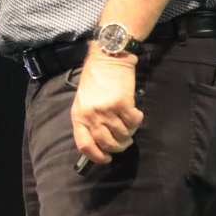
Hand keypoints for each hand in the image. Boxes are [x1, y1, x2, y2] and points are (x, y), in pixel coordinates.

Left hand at [71, 49, 142, 165]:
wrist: (106, 57)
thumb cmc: (95, 80)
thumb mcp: (83, 101)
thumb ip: (88, 121)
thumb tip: (101, 145)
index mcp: (78, 116)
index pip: (85, 146)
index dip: (97, 157)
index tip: (107, 158)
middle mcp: (91, 115)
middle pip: (108, 144)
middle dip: (119, 146)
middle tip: (125, 140)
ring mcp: (107, 110)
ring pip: (124, 135)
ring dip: (130, 132)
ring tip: (129, 122)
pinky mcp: (122, 103)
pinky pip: (134, 122)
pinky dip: (137, 120)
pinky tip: (135, 112)